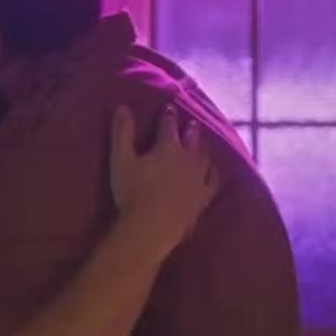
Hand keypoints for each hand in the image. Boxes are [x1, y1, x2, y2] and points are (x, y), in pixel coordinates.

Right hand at [109, 104, 220, 252]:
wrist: (151, 227)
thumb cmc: (132, 192)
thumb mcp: (121, 160)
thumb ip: (122, 133)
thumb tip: (122, 107)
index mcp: (168, 147)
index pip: (169, 126)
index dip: (168, 116)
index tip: (169, 108)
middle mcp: (188, 159)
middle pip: (192, 140)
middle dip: (191, 129)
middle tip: (192, 123)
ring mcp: (199, 179)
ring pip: (205, 158)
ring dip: (203, 149)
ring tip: (202, 146)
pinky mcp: (203, 198)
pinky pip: (214, 182)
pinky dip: (214, 174)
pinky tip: (214, 172)